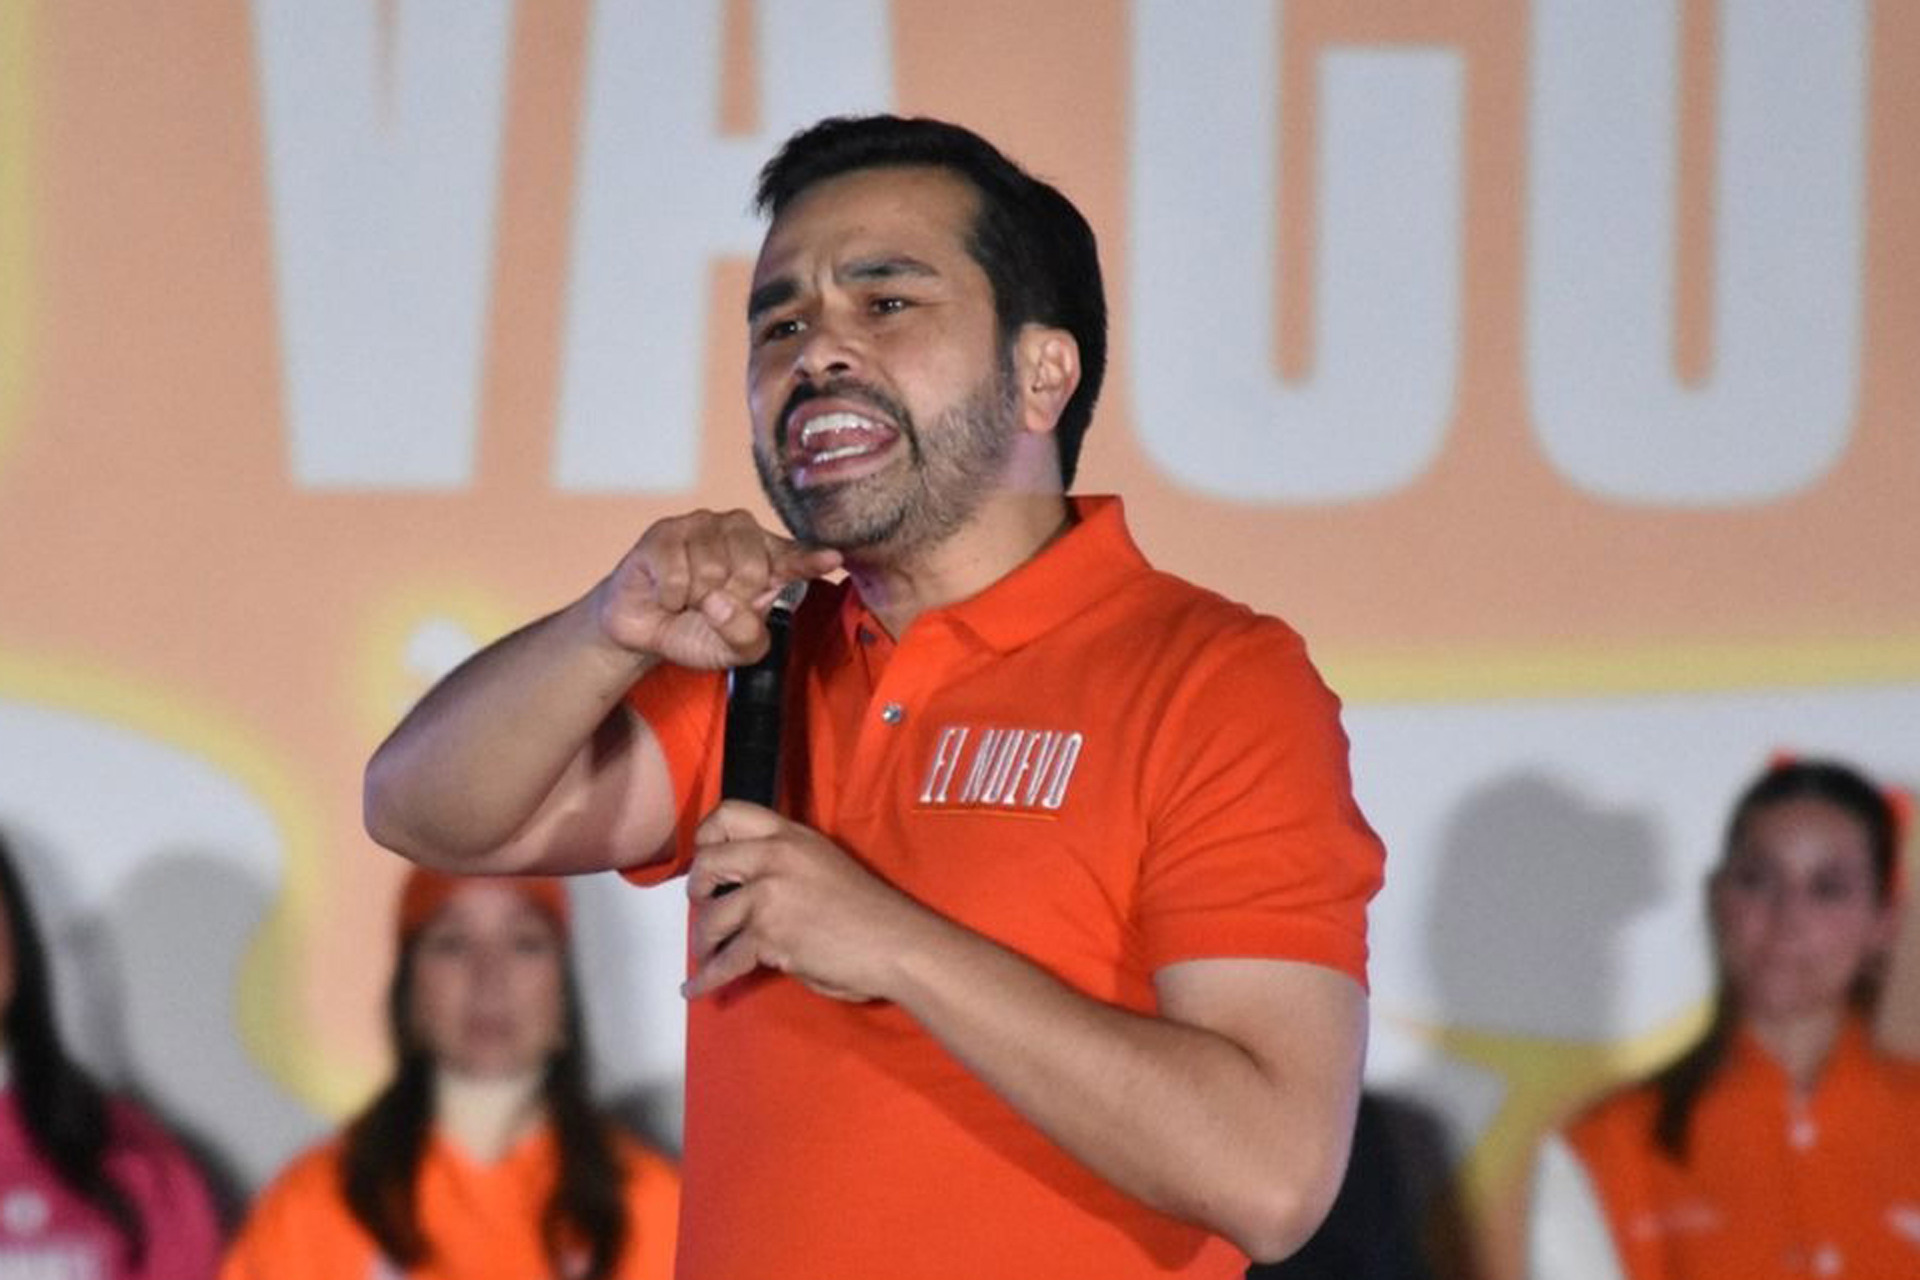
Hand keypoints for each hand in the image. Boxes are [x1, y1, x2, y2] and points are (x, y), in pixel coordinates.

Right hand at [589, 509, 840, 668]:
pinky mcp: (665, 532)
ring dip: (695, 598)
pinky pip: (676, 571)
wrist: (644, 632)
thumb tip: (723, 602)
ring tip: (689, 600)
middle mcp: (740, 532)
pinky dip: (671, 596)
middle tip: (712, 606)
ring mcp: (703, 525)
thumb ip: (747, 636)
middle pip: (752, 567)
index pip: (795, 557)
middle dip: (730, 600)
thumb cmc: (698, 632)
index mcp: (768, 558)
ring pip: (711, 567)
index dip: (811, 559)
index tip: (832, 559)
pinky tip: (668, 595)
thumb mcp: (734, 650)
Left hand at [683, 802, 935, 1000]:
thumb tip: (747, 889)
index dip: (707, 836)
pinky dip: (707, 980)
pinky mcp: (768, 937)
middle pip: (707, 863)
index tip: (706, 857)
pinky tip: (696, 989)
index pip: (729, 813)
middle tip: (705, 906)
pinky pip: (724, 961)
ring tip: (707, 955)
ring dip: (703, 942)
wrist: (897, 943)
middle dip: (697, 891)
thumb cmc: (869, 910)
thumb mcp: (824, 863)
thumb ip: (785, 865)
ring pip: (709, 918)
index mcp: (791, 835)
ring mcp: (769, 896)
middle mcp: (775, 857)